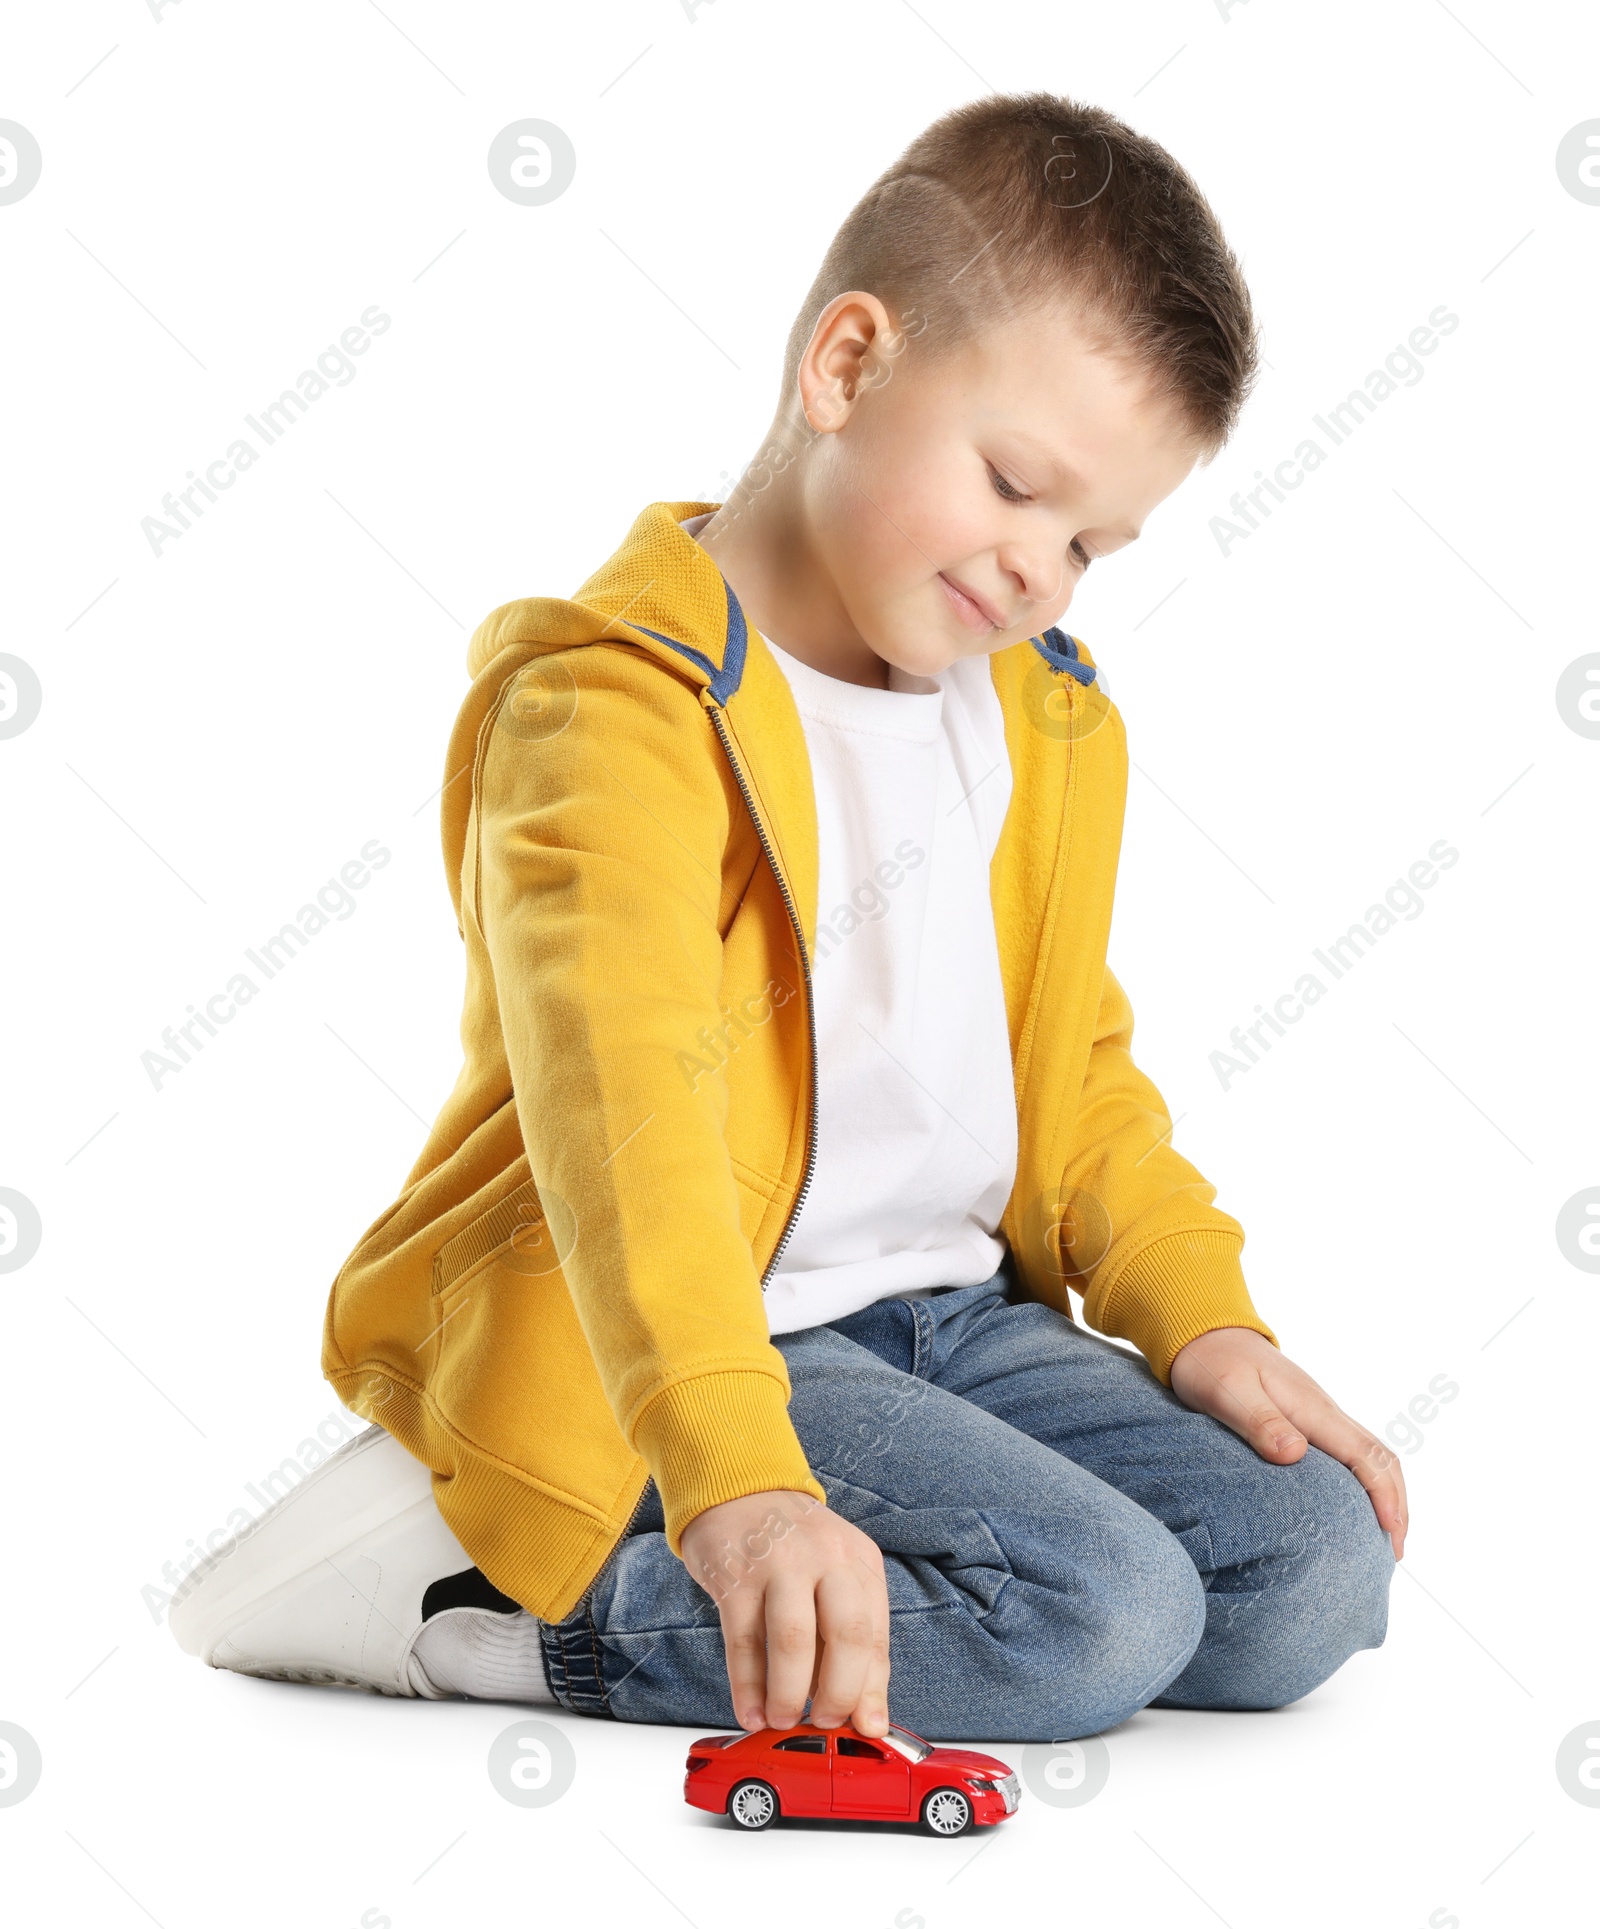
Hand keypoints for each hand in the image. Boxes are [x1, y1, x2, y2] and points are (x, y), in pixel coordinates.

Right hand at [678, 1490, 890, 1734]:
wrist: (737, 1488)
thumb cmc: (791, 1544)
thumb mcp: (834, 1575)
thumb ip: (849, 1636)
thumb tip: (864, 1713)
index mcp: (858, 1559)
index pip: (875, 1635)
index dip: (872, 1689)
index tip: (867, 1728)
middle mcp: (825, 1556)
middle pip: (846, 1635)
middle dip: (839, 1694)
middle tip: (826, 1724)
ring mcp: (778, 1564)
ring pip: (794, 1642)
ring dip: (790, 1694)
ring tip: (784, 1719)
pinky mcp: (734, 1576)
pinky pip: (743, 1642)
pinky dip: (747, 1687)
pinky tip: (750, 1712)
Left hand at [1168, 1327, 1407, 1558]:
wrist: (1204, 1333)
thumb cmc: (1211, 1363)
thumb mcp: (1226, 1392)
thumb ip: (1259, 1421)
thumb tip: (1296, 1454)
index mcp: (1311, 1408)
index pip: (1364, 1454)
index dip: (1383, 1494)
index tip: (1390, 1533)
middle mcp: (1324, 1412)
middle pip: (1380, 1457)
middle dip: (1396, 1502)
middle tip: (1394, 1551)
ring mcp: (1319, 1415)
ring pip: (1369, 1455)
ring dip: (1385, 1493)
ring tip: (1381, 1539)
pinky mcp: (1308, 1420)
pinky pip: (1350, 1453)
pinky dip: (1364, 1481)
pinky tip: (1351, 1506)